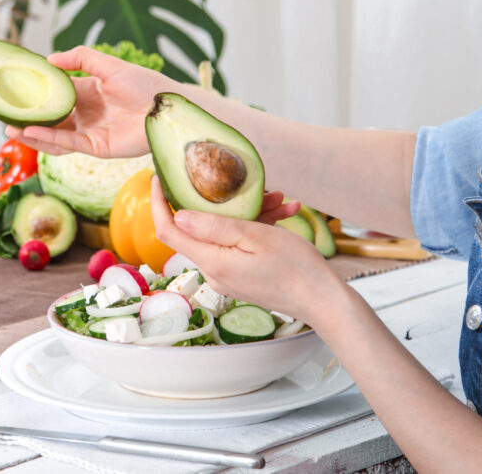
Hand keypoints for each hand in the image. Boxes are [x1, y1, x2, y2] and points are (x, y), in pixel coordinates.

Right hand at [4, 46, 173, 157]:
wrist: (167, 107)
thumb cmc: (144, 83)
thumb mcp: (109, 64)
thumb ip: (80, 58)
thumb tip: (49, 59)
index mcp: (87, 92)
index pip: (54, 94)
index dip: (34, 93)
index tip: (11, 89)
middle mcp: (85, 113)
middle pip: (50, 118)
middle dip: (27, 118)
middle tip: (3, 114)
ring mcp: (90, 131)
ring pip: (54, 135)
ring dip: (32, 133)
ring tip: (10, 127)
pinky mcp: (97, 147)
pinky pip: (68, 144)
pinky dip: (48, 139)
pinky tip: (31, 131)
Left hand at [150, 177, 339, 321]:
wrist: (323, 300)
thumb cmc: (296, 268)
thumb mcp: (255, 237)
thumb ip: (214, 227)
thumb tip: (179, 216)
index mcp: (212, 261)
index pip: (168, 231)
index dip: (159, 204)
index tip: (159, 180)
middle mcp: (214, 271)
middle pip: (202, 229)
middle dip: (223, 203)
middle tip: (254, 188)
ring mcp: (228, 275)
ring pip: (226, 234)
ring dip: (251, 213)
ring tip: (280, 201)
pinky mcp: (242, 276)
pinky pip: (240, 245)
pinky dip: (258, 228)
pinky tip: (283, 215)